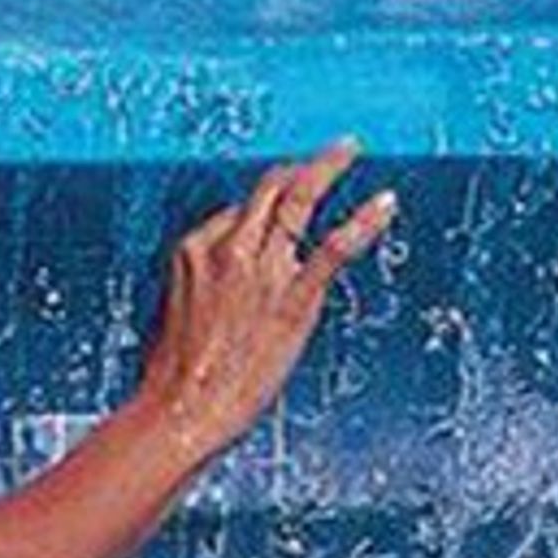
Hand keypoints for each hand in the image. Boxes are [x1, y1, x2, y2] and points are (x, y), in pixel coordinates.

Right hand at [135, 139, 398, 462]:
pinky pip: (334, 247)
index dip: (263, 210)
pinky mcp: (294, 297)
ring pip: (298, 201)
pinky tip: (384, 203)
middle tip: (323, 156)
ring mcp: (262, 269)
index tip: (281, 211)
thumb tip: (225, 283)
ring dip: (326, 169)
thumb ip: (205, 284)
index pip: (238, 211)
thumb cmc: (174, 374)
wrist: (182, 409)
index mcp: (195, 248)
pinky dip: (363, 221)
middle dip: (296, 168)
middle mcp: (229, 247)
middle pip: (268, 190)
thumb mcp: (175, 312)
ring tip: (346, 148)